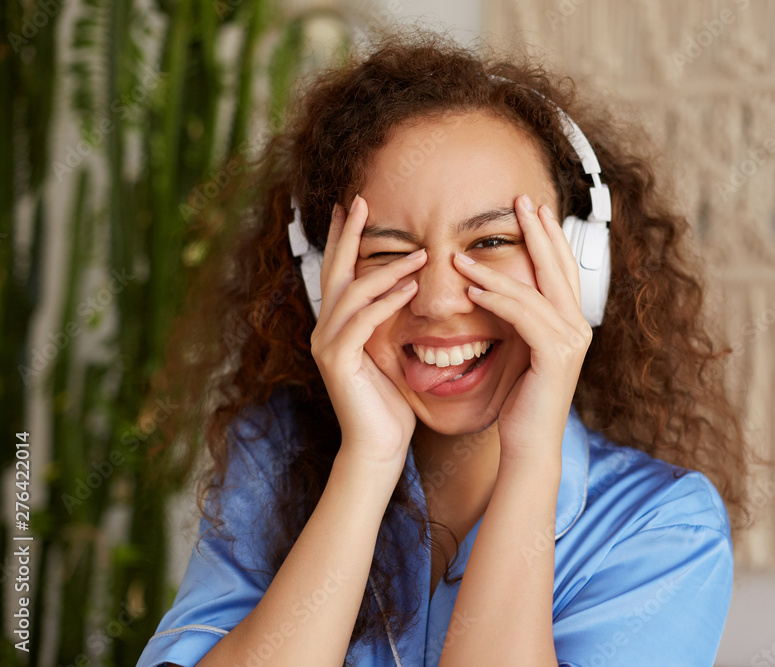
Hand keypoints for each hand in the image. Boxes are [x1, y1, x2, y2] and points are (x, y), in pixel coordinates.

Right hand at [310, 195, 427, 467]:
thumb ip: (390, 322)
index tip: (355, 207)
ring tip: (420, 253)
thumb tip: (411, 289)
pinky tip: (409, 288)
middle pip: (335, 271)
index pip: (340, 272)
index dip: (345, 238)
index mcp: (337, 326)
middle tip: (362, 201)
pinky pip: (362, 322)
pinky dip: (387, 302)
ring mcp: (328, 345)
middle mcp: (325, 330)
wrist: (378, 447)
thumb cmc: (390, 404)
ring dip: (387, 269)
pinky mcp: (339, 362)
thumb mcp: (390, 354)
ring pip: (353, 293)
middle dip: (349, 234)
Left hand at [452, 193, 592, 460]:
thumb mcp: (521, 353)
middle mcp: (578, 328)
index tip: (534, 211)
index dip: (550, 238)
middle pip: (558, 268)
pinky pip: (522, 316)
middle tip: (519, 201)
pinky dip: (497, 299)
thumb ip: (521, 322)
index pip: (563, 271)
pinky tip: (473, 289)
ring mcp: (571, 341)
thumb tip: (499, 290)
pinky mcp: (554, 355)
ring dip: (496, 269)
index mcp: (573, 325)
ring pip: (534, 290)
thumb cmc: (521, 404)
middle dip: (537, 232)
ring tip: (463, 256)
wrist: (529, 446)